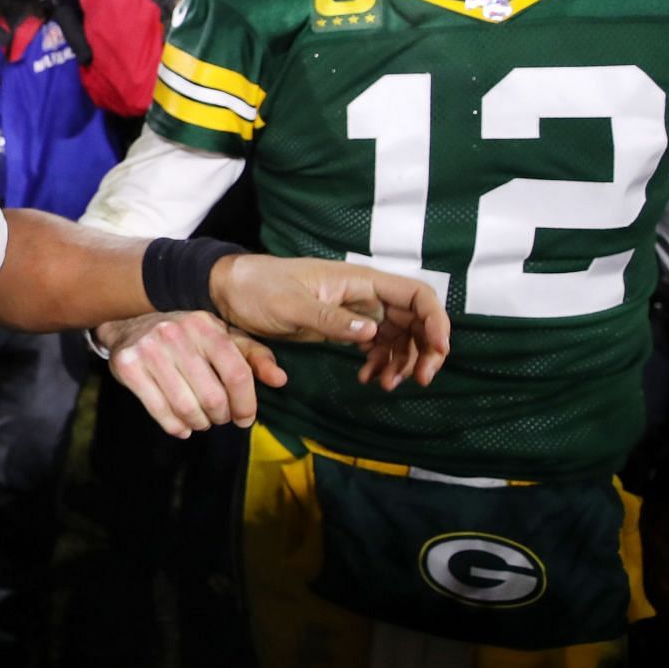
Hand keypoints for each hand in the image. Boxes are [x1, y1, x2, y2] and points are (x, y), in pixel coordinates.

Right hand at [94, 311, 285, 437]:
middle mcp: (176, 333)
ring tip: (201, 421)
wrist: (128, 326)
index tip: (244, 418)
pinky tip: (181, 426)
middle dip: (221, 416)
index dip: (246, 404)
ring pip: (186, 408)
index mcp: (205, 325)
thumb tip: (280, 380)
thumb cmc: (185, 336)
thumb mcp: (220, 337)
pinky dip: (175, 426)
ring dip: (199, 423)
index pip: (237, 374)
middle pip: (213, 397)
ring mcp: (149, 349)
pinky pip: (159, 411)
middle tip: (219, 418)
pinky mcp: (128, 366)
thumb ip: (253, 356)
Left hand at [206, 254, 450, 389]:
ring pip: (399, 337)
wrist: (232, 291)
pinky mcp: (344, 327)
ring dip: (401, 362)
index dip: (435, 322)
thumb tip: (372, 332)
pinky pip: (376, 346)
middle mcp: (365, 295)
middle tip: (417, 381)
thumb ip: (332, 319)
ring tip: (385, 386)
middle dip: (424, 350)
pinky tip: (368, 380)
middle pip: (415, 320)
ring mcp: (356, 311)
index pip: (416, 295)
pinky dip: (380, 364)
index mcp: (360, 281)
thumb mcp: (292, 305)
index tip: (437, 353)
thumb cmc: (260, 289)